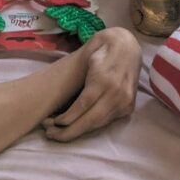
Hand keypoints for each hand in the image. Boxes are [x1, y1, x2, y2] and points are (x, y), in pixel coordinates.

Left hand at [42, 27, 140, 141]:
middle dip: (69, 131)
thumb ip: (78, 75)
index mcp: (104, 79)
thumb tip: (61, 98)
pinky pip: (107, 121)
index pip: (83, 105)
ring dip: (78, 131)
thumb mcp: (87, 54)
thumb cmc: (102, 47)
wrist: (128, 45)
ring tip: (59, 133)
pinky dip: (91, 126)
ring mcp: (125, 101)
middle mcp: (117, 93)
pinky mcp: (128, 107)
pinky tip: (77, 126)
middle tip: (50, 134)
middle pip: (91, 120)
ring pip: (99, 124)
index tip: (53, 123)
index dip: (68, 117)